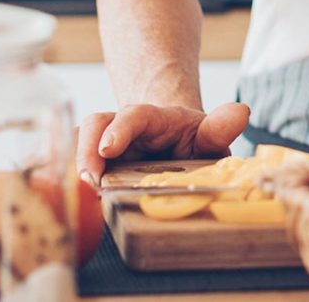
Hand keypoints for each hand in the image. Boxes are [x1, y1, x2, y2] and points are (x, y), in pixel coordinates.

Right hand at [75, 101, 250, 183]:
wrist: (175, 142)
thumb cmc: (192, 140)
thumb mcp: (208, 135)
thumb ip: (219, 127)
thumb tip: (241, 112)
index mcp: (154, 118)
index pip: (134, 115)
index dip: (119, 129)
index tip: (108, 149)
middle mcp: (124, 127)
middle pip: (96, 124)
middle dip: (86, 150)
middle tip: (89, 181)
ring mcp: (106, 144)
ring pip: (79, 142)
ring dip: (75, 165)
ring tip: (79, 194)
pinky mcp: (96, 163)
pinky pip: (75, 162)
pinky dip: (67, 177)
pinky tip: (69, 198)